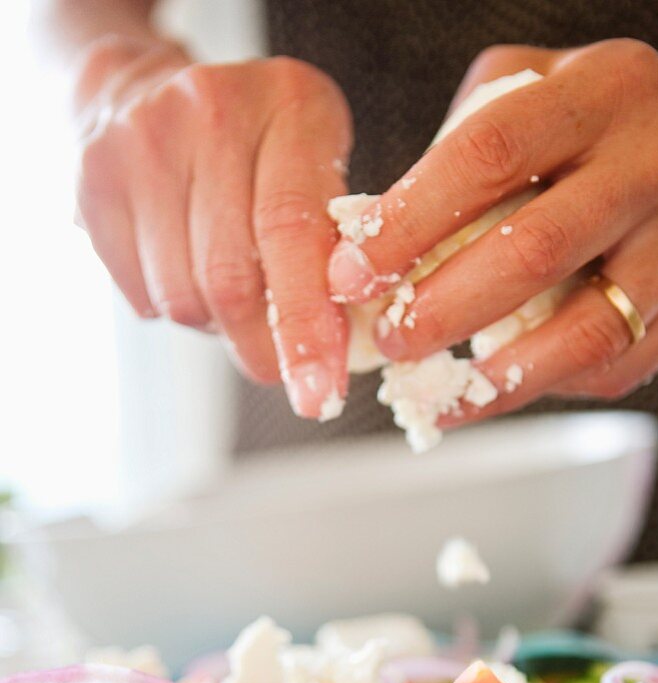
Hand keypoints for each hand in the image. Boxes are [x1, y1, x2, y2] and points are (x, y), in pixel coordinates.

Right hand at [74, 40, 351, 415]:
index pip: (292, 235)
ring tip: (231, 294)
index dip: (305, 326)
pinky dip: (172, 309)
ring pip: (184, 296)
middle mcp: (210, 111)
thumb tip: (343, 352)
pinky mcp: (95, 180)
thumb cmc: (260, 151)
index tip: (318, 393)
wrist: (148, 94)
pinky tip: (185, 270)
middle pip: (231, 279)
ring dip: (216, 326)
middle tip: (283, 372)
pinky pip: (142, 294)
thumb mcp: (320, 169)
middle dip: (262, 348)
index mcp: (289, 105)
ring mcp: (142, 141)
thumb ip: (336, 247)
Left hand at [327, 40, 657, 418]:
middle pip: (535, 250)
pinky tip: (503, 386)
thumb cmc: (597, 128)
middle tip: (394, 340)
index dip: (411, 221)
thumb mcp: (532, 97)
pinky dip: (549, 385)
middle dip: (444, 310)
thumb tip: (370, 249)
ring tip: (440, 392)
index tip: (354, 273)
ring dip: (497, 376)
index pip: (490, 152)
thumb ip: (459, 156)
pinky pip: (620, 364)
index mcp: (604, 87)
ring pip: (586, 330)